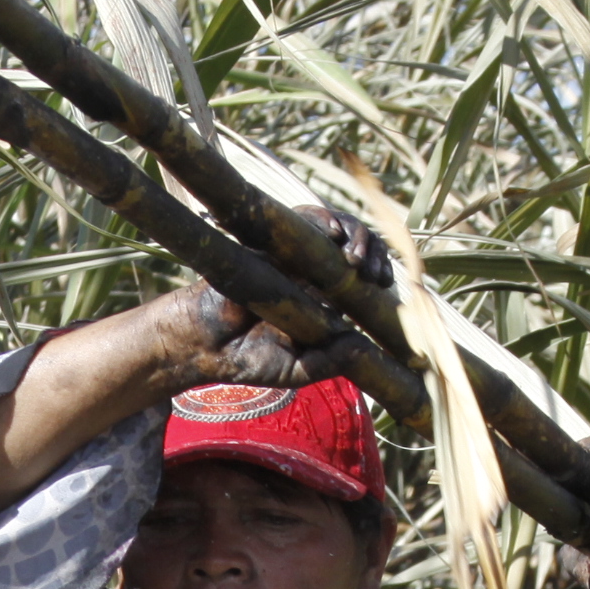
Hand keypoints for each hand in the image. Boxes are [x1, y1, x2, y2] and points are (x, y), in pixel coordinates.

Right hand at [164, 204, 391, 388]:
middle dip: (375, 254)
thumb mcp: (297, 369)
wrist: (205, 344)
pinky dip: (323, 220)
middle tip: (377, 276)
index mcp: (327, 303)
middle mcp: (315, 275)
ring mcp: (295, 256)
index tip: (384, 293)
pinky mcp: (272, 242)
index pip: (365, 281)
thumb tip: (360, 345)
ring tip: (358, 260)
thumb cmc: (250, 359)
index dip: (380, 279)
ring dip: (357, 236)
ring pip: (337, 229)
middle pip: (357, 249)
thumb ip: (329, 361)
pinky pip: (303, 219)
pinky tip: (335, 234)